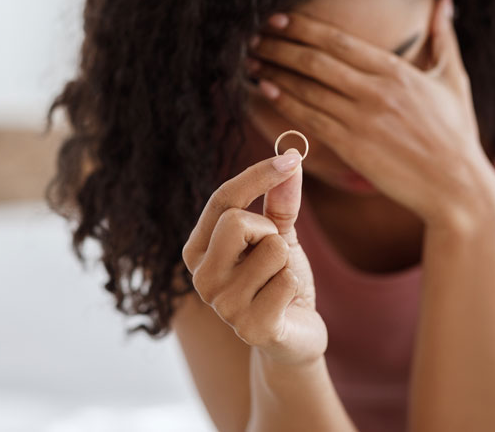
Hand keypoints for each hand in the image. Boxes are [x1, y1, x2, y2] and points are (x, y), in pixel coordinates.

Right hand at [182, 148, 326, 365]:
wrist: (295, 335)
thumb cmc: (279, 280)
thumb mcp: (280, 236)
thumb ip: (280, 202)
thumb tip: (291, 159)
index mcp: (199, 250)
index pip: (223, 200)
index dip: (258, 175)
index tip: (291, 158)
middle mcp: (201, 277)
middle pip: (237, 221)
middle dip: (270, 229)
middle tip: (275, 253)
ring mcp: (223, 306)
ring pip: (271, 250)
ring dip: (287, 262)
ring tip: (278, 283)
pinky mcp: (250, 327)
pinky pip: (286, 280)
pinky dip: (295, 286)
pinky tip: (285, 303)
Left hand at [246, 0, 494, 226]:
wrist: (456, 185)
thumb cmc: (457, 133)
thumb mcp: (453, 80)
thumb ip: (444, 37)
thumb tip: (445, 0)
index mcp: (396, 71)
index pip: (338, 41)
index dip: (303, 28)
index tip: (278, 19)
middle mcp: (375, 90)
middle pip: (315, 60)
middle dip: (280, 45)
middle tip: (254, 36)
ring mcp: (362, 119)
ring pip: (307, 88)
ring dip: (275, 71)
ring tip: (251, 60)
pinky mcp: (353, 147)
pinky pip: (310, 119)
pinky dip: (285, 102)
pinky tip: (265, 90)